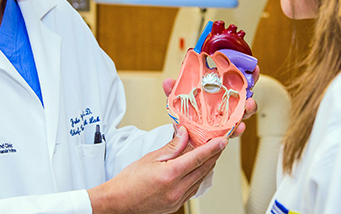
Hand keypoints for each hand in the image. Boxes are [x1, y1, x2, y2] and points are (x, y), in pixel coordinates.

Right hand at [87, 126, 226, 213]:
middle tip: (218, 144)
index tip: (222, 141)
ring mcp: (177, 200)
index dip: (212, 149)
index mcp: (170, 175)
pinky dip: (198, 178)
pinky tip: (197, 170)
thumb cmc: (129, 181)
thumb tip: (185, 134)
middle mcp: (176, 190)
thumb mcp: (150, 158)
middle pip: (203, 170)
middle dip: (213, 156)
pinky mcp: (176, 206)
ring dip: (206, 167)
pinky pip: (193, 189)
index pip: (198, 159)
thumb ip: (172, 146)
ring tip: (208, 154)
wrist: (118, 202)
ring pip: (200, 180)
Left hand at [162, 65, 259, 138]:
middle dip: (251, 85)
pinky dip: (238, 128)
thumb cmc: (185, 117)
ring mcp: (227, 117)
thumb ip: (173, 92)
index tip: (250, 65)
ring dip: (248, 107)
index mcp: (215, 91)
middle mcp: (224, 102)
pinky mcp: (226, 132)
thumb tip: (168, 82)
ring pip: (243, 110)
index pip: (231, 77)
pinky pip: (235, 129)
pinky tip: (239, 127)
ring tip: (248, 104)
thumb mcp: (178, 102)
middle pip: (243, 91)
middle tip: (252, 80)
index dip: (242, 70)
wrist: (184, 140)